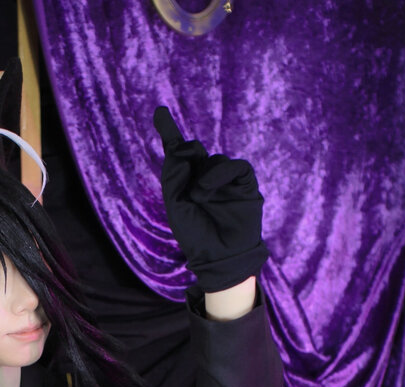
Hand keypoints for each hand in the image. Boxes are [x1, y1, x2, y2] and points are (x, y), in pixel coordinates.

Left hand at [154, 106, 267, 292]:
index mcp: (187, 184)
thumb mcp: (176, 206)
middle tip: (185, 165)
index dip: (168, 131)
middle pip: (194, 151)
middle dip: (186, 154)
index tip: (159, 111)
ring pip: (213, 160)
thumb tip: (181, 147)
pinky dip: (219, 174)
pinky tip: (206, 190)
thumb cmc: (196, 237)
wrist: (220, 257)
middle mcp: (205, 179)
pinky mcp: (244, 184)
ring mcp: (225, 181)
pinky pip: (234, 166)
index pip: (178, 154)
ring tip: (199, 197)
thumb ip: (173, 176)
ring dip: (203, 175)